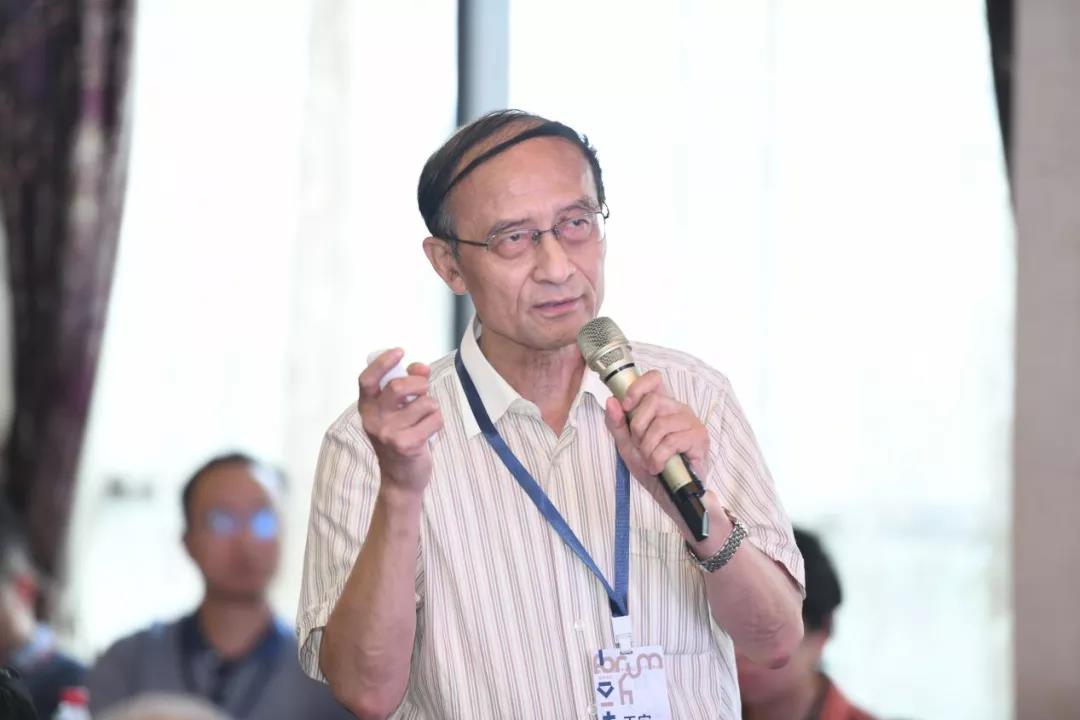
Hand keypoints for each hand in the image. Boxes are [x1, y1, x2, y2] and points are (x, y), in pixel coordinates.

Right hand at [358, 349, 442, 497]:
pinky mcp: (407, 444)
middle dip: (419, 384)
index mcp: (367, 408)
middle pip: (398, 386)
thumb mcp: (397, 411)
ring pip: (424, 403)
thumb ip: (407, 385)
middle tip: (424, 390)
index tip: (400, 351)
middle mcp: (374, 420)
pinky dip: (438, 421)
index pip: (367, 380)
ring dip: (432, 406)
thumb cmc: (400, 438)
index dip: (383, 362)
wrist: (401, 479)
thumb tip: (421, 367)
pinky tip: (429, 432)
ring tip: (425, 418)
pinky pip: (435, 419)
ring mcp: (389, 434)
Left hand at [603, 370, 709, 520]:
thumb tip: (611, 401)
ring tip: (650, 461)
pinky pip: (672, 441)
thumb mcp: (628, 446)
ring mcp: (691, 422)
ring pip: (660, 424)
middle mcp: (678, 409)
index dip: (637, 387)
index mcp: (662, 406)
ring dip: (648, 447)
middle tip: (640, 447)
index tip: (626, 405)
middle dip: (638, 428)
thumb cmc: (653, 468)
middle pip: (653, 401)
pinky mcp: (699, 438)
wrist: (672, 496)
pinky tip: (658, 467)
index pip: (654, 379)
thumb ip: (617, 424)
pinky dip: (659, 457)